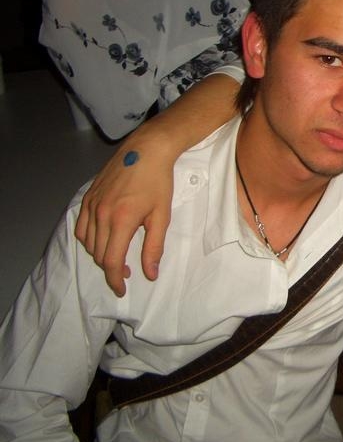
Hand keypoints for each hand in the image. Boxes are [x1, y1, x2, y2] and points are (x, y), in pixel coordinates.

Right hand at [75, 127, 174, 296]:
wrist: (145, 150)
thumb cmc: (158, 182)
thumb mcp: (161, 217)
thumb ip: (154, 247)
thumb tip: (150, 274)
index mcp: (121, 221)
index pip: (111, 261)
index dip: (115, 280)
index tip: (121, 290)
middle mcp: (101, 214)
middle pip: (98, 254)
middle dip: (110, 269)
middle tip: (126, 272)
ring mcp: (91, 205)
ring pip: (88, 243)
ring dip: (100, 254)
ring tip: (117, 256)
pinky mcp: (87, 197)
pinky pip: (82, 227)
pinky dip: (90, 240)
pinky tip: (104, 239)